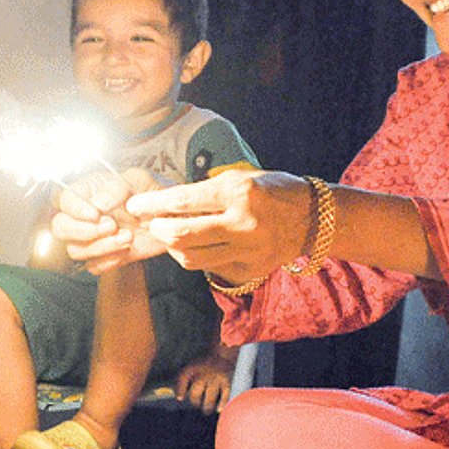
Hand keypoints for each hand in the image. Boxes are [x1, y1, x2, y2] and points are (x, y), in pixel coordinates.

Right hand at [52, 167, 164, 272]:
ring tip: (128, 236)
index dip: (75, 209)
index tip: (95, 214)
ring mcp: (91, 239)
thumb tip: (98, 203)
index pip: (64, 200)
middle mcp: (84, 216)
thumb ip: (116, 187)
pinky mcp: (103, 257)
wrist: (168, 218)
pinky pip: (93, 266)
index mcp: (87, 192)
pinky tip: (127, 250)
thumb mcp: (138, 180)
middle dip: (84, 230)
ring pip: (75, 250)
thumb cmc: (150, 193)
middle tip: (111, 226)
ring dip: (101, 247)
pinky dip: (110, 261)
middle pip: (60, 228)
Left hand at [125, 169, 310, 282]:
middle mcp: (242, 223)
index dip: (153, 204)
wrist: (313, 219)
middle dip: (158, 229)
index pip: (183, 201)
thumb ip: (207, 192)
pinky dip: (198, 257)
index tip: (136, 205)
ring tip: (173, 236)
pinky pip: (209, 268)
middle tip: (152, 224)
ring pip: (190, 258)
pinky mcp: (250, 270)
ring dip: (173, 247)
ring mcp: (247, 251)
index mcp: (238, 193)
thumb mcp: (242, 179)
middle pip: (181, 235)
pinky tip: (199, 246)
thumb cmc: (273, 190)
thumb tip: (166, 202)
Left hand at [174, 353, 234, 413]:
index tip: (180, 398)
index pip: (183, 379)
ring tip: (207, 410)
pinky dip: (222, 404)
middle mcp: (204, 373)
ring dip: (207, 407)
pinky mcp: (227, 381)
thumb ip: (183, 382)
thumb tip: (179, 398)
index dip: (180, 390)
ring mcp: (216, 378)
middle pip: (195, 394)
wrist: (222, 354)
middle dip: (195, 402)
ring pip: (209, 399)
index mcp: (193, 369)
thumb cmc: (204, 365)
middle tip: (197, 404)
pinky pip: (224, 396)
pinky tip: (218, 409)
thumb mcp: (191, 368)